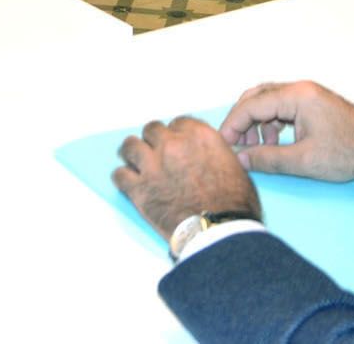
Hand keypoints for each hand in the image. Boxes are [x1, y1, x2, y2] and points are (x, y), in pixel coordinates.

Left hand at [112, 116, 261, 242]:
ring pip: (130, 146)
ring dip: (132, 153)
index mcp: (197, 135)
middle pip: (152, 130)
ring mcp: (152, 165)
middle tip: (155, 153)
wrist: (219, 231)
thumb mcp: (232, 166)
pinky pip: (119, 175)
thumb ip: (212, 152)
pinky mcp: (139, 188)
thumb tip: (203, 155)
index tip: (175, 143)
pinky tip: (128, 182)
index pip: (178, 123)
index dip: (176, 135)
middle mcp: (172, 144)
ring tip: (134, 160)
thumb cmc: (233, 204)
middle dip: (154, 141)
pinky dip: (123, 178)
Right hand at [217, 80, 353, 181]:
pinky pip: (282, 106)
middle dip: (243, 120)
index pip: (251, 105)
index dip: (233, 124)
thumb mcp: (303, 161)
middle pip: (257, 96)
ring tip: (258, 147)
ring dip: (257, 122)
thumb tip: (240, 159)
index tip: (224, 143)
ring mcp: (307, 94)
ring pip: (269, 101)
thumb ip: (268, 158)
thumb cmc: (347, 153)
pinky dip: (272, 121)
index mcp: (296, 96)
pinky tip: (275, 142)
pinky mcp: (313, 103)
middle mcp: (300, 88)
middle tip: (236, 143)